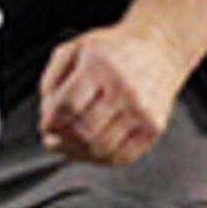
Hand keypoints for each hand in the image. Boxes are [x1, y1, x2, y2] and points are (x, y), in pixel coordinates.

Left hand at [38, 22, 190, 165]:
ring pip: (101, 149)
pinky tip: (91, 149)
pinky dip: (101, 159)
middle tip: (54, 139)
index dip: (50, 122)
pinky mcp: (155, 126)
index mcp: (100, 65)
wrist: (160, 48)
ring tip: (70, 146)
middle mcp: (124, 88)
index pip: (68, 106)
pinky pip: (122, 157)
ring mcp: (142, 110)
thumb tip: (47, 116)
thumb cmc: (112, 50)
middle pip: (84, 131)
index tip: (45, 125)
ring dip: (78, 153)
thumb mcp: (75, 48)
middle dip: (62, 140)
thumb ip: (51, 79)